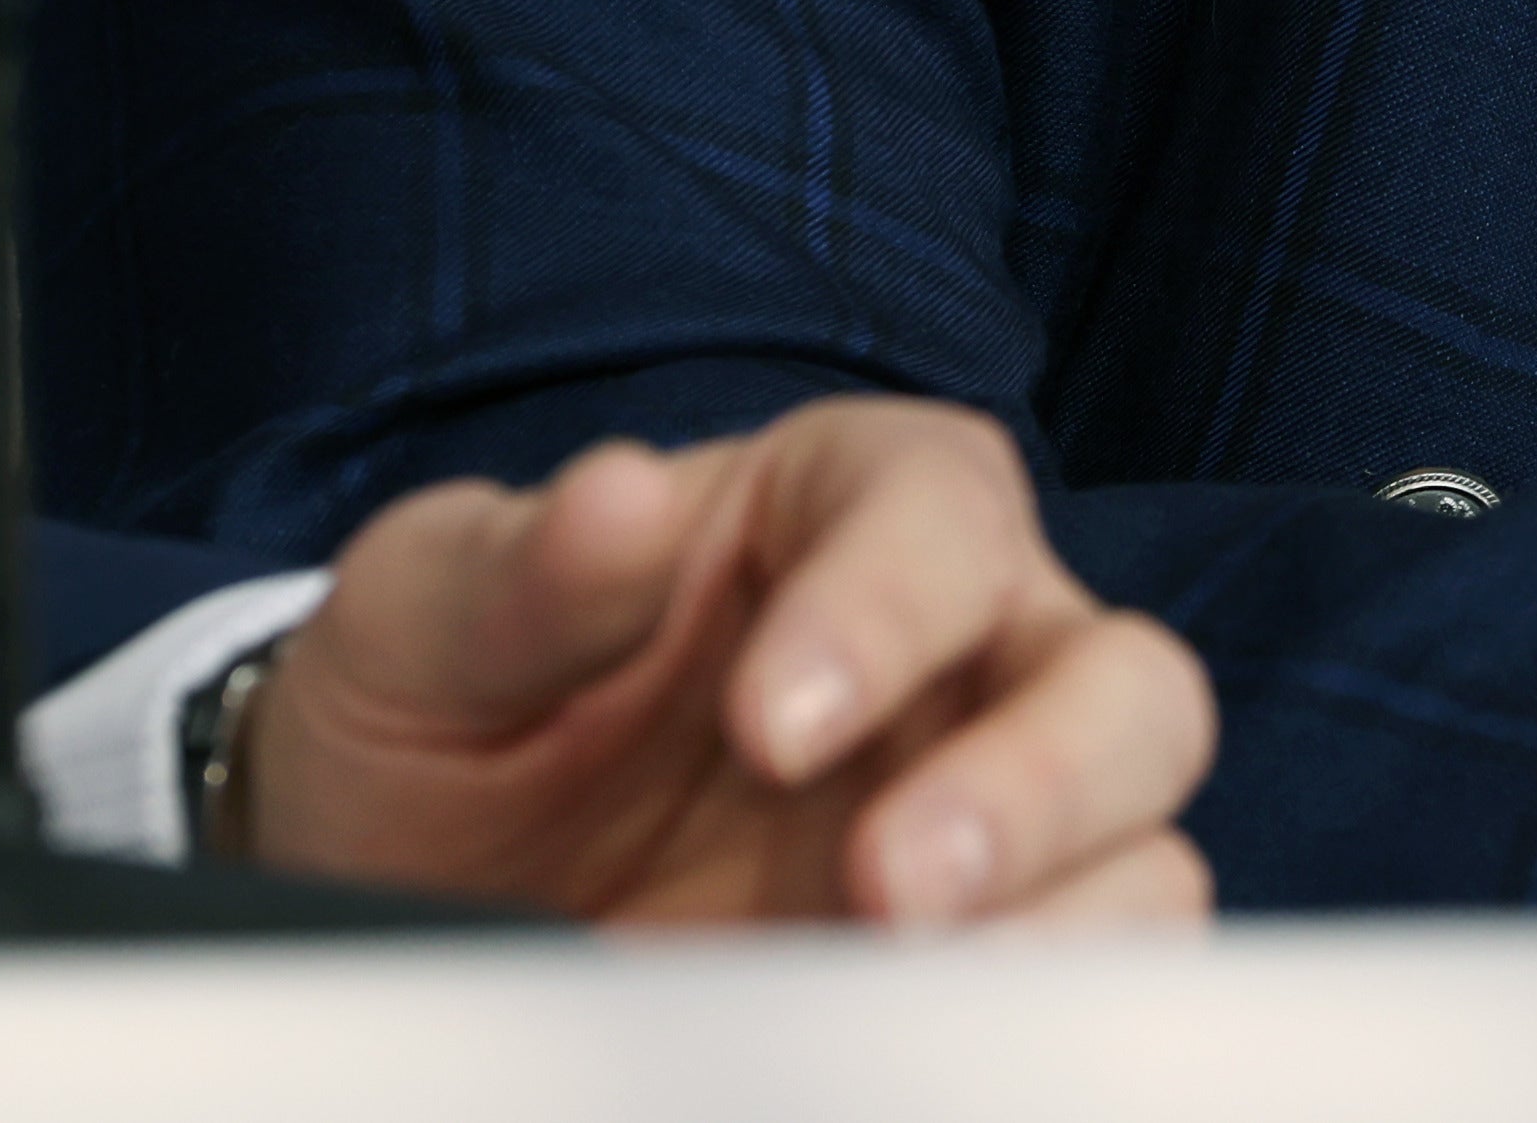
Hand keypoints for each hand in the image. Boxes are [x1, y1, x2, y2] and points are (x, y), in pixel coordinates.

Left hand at [237, 397, 1216, 928]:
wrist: (393, 896)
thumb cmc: (436, 716)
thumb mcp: (420, 622)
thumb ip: (517, 570)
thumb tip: (614, 493)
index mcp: (845, 510)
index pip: (940, 511)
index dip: (886, 607)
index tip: (769, 727)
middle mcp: (964, 655)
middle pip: (1119, 679)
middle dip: (1039, 782)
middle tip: (891, 882)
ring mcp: (990, 820)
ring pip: (1143, 842)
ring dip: (1065, 917)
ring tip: (909, 981)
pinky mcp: (978, 962)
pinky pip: (1089, 981)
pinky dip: (1040, 1015)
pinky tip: (915, 1044)